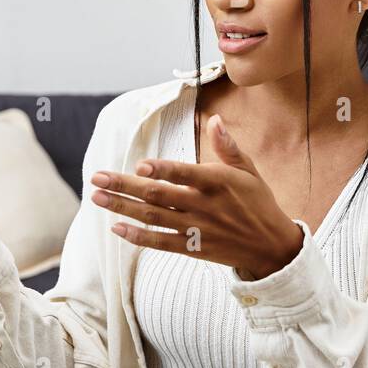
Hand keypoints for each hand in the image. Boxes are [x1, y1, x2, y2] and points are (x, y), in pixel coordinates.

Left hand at [89, 114, 302, 279]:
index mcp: (218, 182)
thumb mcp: (249, 170)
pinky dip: (138, 236)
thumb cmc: (258, 202)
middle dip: (125, 186)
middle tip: (97, 178)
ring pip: (153, 217)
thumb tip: (214, 119)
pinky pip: (160, 243)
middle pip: (158, 195)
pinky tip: (117, 227)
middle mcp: (204, 206)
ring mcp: (196, 229)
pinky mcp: (192, 248)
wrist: (271, 246)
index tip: (139, 165)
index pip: (184, 173)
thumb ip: (227, 146)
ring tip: (97, 198)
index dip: (162, 170)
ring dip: (123, 208)